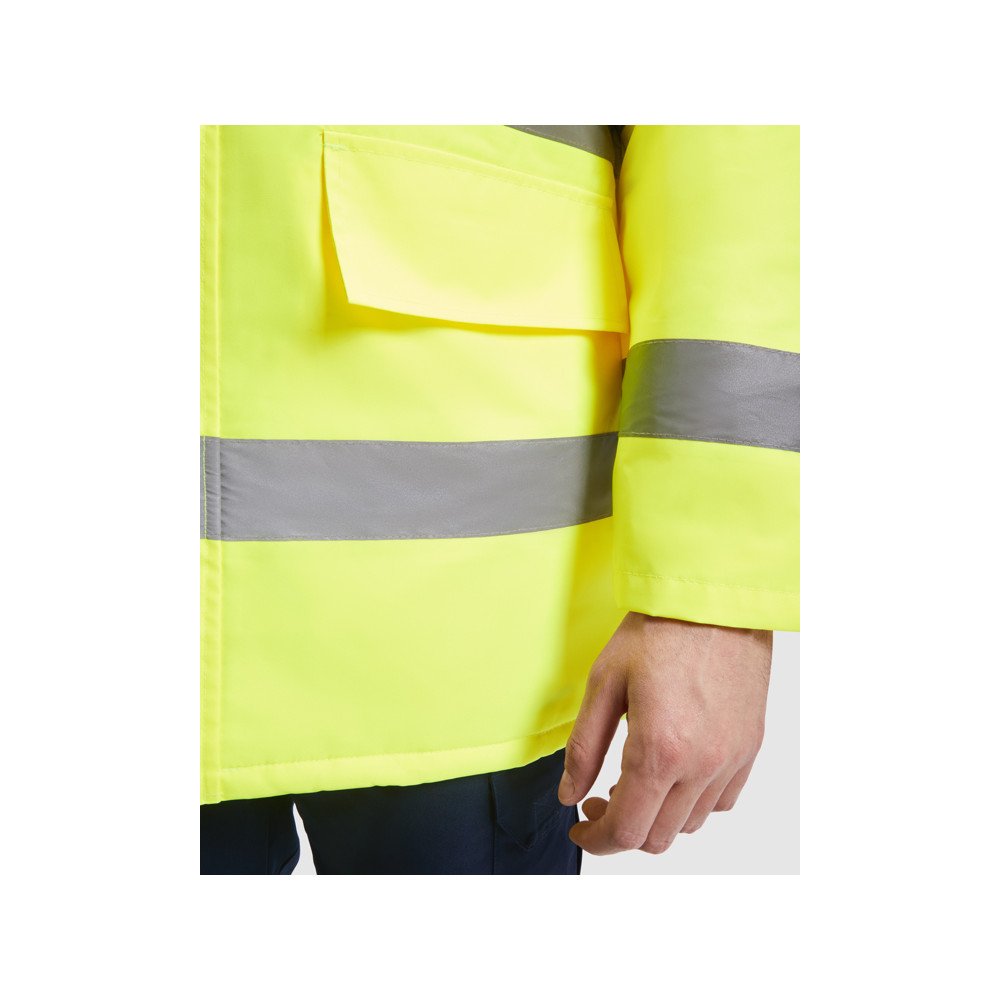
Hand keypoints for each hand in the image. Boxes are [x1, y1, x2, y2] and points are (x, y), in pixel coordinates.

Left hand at [559, 612, 771, 854]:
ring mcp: (730, 758)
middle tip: (599, 800)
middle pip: (658, 836)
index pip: (627, 830)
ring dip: (657, 815)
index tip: (580, 829)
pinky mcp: (749, 746)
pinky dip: (692, 802)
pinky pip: (721, 800)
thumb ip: (584, 747)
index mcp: (659, 750)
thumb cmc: (659, 630)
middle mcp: (701, 764)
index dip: (597, 841)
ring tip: (634, 782)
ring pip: (690, 823)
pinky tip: (673, 773)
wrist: (715, 599)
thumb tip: (569, 794)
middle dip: (622, 828)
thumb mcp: (604, 683)